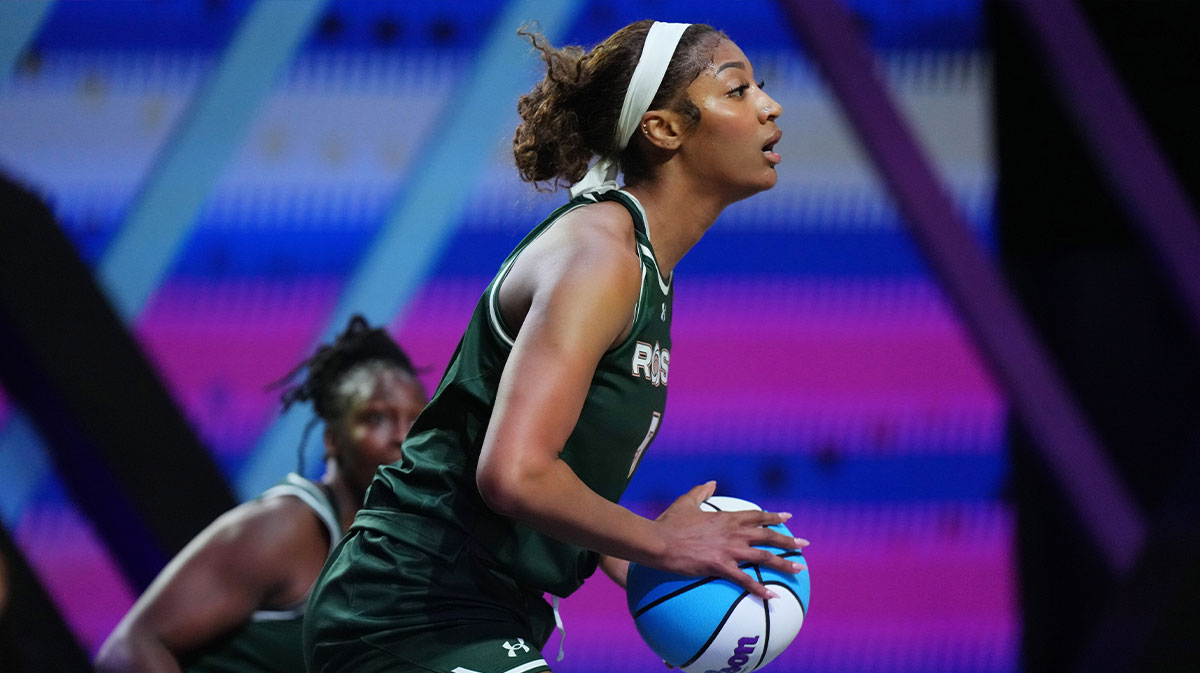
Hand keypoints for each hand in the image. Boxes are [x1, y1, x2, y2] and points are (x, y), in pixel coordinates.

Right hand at [648, 481, 807, 600]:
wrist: (658, 541)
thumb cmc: (669, 523)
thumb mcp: (686, 502)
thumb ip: (701, 491)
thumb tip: (712, 482)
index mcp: (727, 517)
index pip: (757, 516)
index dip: (774, 517)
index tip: (788, 519)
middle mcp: (733, 532)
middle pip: (767, 536)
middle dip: (788, 540)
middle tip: (804, 545)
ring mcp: (729, 550)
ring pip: (764, 557)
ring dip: (784, 563)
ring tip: (799, 569)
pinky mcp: (720, 567)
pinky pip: (745, 580)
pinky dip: (760, 589)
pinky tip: (772, 597)